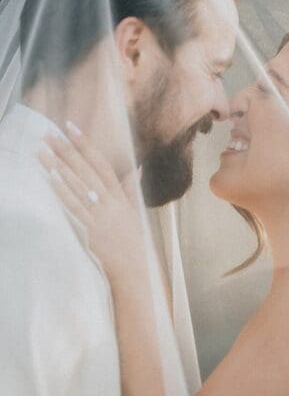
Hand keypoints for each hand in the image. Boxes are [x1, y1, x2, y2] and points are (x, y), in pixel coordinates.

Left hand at [38, 122, 143, 283]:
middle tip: (50, 134)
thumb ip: (132, 189)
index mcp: (120, 195)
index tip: (72, 127)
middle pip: (86, 170)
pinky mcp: (91, 228)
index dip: (87, 145)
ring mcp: (100, 214)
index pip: (102, 163)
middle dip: (67, 150)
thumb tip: (138, 168)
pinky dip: (64, 191)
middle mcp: (110, 201)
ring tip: (43, 150)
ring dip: (59, 166)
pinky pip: (75, 206)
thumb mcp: (135, 211)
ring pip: (77, 185)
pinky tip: (52, 177)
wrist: (133, 267)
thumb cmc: (133, 240)